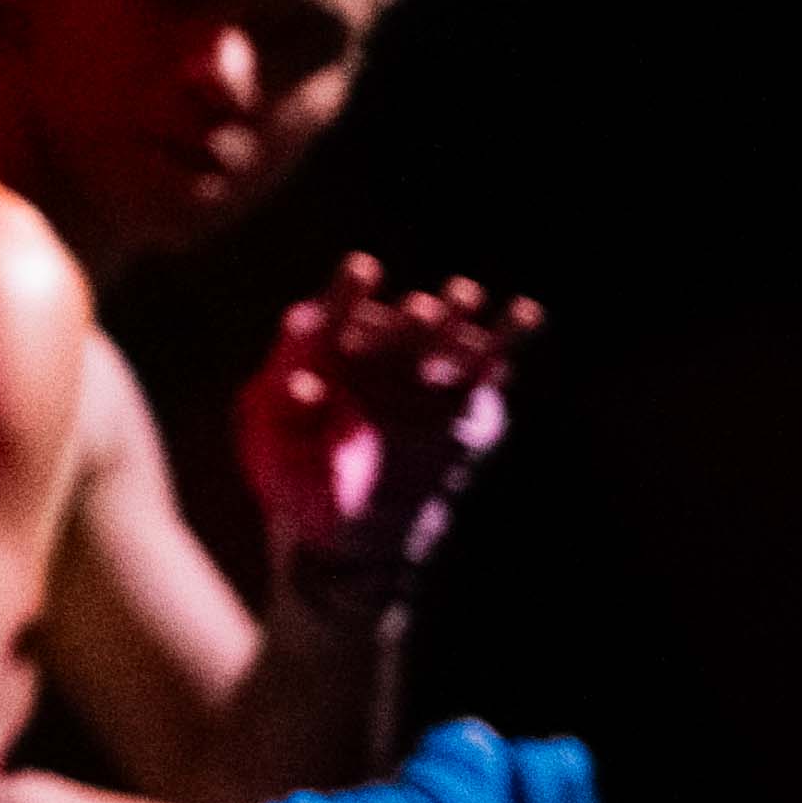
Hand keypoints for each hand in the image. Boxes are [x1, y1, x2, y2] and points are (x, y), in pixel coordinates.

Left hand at [237, 253, 530, 621]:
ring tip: (468, 295)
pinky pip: (485, 368)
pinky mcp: (458, 404)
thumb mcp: (274, 457)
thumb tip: (298, 383)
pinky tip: (526, 312)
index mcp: (320, 362)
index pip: (331, 317)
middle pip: (392, 331)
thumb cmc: (296, 486)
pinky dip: (505, 341)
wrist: (350, 533)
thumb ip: (285, 420)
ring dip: (456, 320)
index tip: (365, 269)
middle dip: (409, 321)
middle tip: (426, 308)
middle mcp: (371, 361)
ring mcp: (416, 381)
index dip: (346, 293)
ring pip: (440, 342)